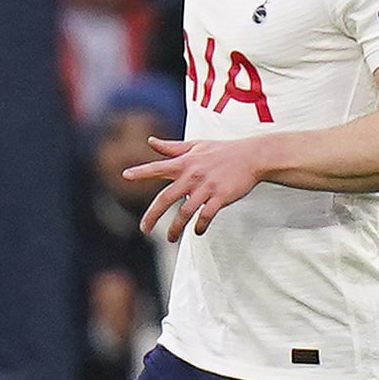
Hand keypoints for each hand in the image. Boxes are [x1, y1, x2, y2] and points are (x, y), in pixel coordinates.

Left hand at [122, 134, 266, 239]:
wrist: (253, 156)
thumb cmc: (223, 151)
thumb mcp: (196, 145)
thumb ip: (171, 147)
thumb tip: (150, 141)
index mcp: (184, 163)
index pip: (158, 167)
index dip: (141, 171)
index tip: (125, 176)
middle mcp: (192, 175)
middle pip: (166, 198)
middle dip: (153, 215)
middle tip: (143, 229)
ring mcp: (206, 187)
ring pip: (185, 212)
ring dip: (176, 228)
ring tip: (169, 238)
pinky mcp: (221, 196)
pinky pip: (207, 215)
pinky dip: (200, 225)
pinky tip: (196, 232)